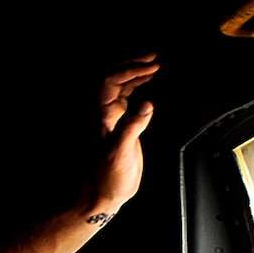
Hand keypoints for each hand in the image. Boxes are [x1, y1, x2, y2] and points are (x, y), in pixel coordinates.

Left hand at [89, 54, 159, 217]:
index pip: (110, 81)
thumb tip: (146, 104)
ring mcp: (109, 118)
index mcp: (100, 115)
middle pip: (112, 79)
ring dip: (134, 73)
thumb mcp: (120, 153)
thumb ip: (131, 127)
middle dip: (130, 64)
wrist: (101, 195)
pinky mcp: (116, 125)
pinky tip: (146, 83)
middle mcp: (102, 114)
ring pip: (118, 87)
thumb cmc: (107, 178)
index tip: (150, 65)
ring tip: (153, 65)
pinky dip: (135, 86)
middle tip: (152, 57)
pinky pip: (124, 98)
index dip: (128, 69)